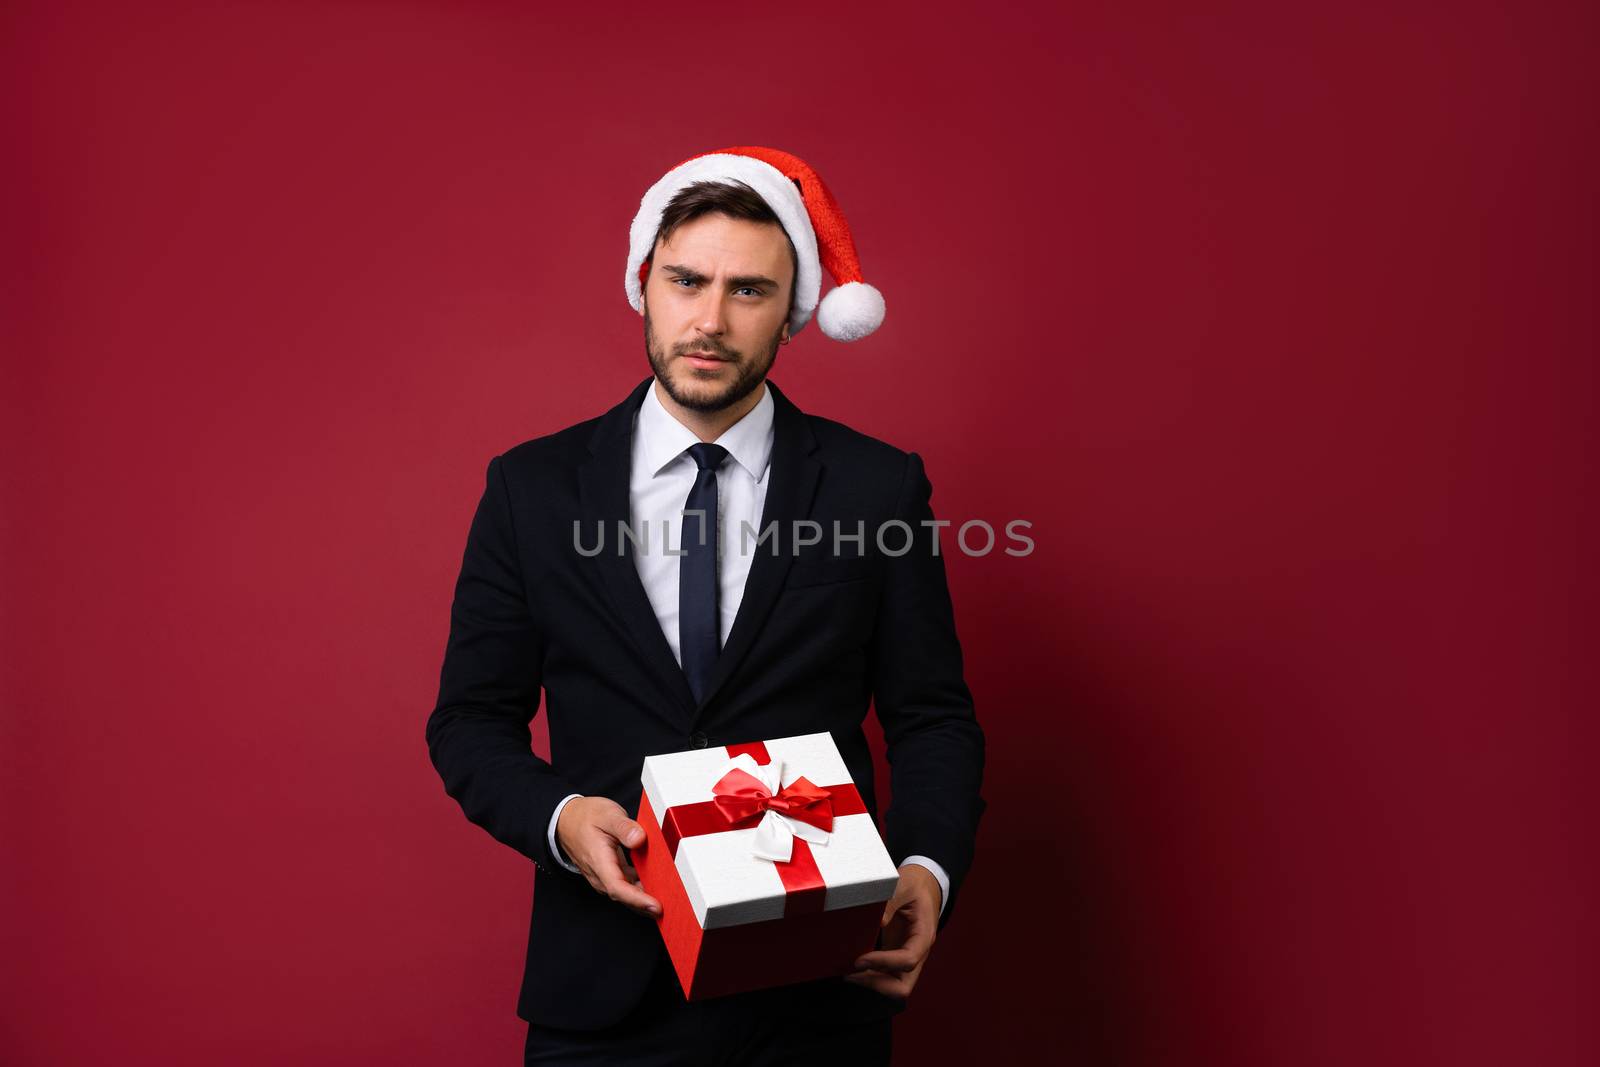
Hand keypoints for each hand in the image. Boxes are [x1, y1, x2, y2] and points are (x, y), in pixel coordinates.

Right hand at [555, 796, 660, 918]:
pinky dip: (640, 888)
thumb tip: (639, 839)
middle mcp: (600, 874)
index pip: (618, 888)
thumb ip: (624, 827)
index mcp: (599, 861)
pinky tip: (657, 884)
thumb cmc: (586, 817)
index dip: (638, 900)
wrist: (566, 820)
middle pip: (624, 897)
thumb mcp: (607, 814)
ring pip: (625, 894)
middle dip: (646, 905)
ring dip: (644, 898)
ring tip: (669, 898)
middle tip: (673, 907)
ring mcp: (604, 876)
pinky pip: (625, 886)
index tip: (656, 905)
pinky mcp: (608, 874)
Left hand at [843, 863, 939, 1000]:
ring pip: (893, 985)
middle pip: (903, 986)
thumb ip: (892, 901)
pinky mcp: (895, 954)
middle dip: (877, 984)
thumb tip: (879, 921)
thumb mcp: (905, 885)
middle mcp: (917, 952)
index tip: (860, 959)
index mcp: (923, 936)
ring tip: (848, 972)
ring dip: (871, 982)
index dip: (883, 963)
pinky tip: (852, 966)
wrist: (924, 884)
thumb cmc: (915, 885)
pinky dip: (869, 975)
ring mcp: (906, 956)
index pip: (908, 960)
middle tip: (853, 973)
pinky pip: (884, 975)